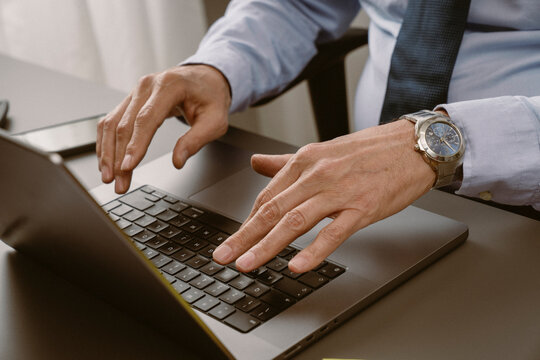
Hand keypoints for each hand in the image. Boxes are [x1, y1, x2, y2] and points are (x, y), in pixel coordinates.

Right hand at [96, 65, 230, 193]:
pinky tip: (107, 161)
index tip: (128, 166)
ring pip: (112, 124)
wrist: (205, 78)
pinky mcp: (130, 100)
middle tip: (118, 183)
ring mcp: (136, 91)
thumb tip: (178, 161)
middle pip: (125, 124)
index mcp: (170, 86)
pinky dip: (106, 143)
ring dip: (108, 153)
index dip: (135, 144)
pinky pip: (112, 121)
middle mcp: (147, 86)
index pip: (146, 118)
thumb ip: (196, 140)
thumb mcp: (215, 121)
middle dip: (119, 157)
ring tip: (109, 178)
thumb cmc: (210, 97)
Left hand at [212, 120, 435, 272]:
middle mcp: (317, 174)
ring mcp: (339, 191)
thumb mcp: (323, 151)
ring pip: (295, 221)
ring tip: (248, 264)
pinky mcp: (363, 208)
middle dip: (244, 236)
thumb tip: (256, 163)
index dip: (248, 220)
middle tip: (224, 256)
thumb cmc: (370, 151)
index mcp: (305, 160)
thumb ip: (285, 162)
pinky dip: (313, 250)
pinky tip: (297, 265)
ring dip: (267, 245)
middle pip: (273, 209)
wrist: (413, 146)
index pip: (268, 195)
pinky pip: (333, 232)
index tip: (234, 238)